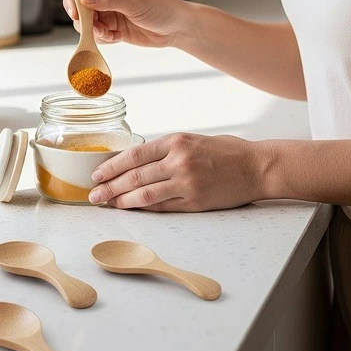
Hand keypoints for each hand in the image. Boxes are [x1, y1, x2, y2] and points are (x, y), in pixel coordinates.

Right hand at [63, 0, 185, 48]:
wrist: (176, 28)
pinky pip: (96, 33)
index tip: (76, 14)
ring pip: (85, 22)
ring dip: (94, 31)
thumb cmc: (162, 8)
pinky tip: (117, 37)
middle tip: (97, 29)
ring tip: (111, 34)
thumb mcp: (135, 3)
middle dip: (84, 20)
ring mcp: (108, 10)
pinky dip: (102, 38)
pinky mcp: (111, 26)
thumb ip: (109, 0)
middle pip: (79, 5)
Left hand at [87, 132, 265, 211]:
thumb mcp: (193, 140)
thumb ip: (167, 150)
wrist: (257, 167)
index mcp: (176, 141)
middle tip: (94, 195)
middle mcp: (179, 161)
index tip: (97, 174)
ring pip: (145, 194)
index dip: (112, 166)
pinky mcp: (195, 202)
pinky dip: (144, 209)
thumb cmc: (226, 151)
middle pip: (135, 176)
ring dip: (122, 201)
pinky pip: (163, 207)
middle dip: (110, 186)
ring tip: (107, 205)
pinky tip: (131, 210)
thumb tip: (137, 162)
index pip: (134, 155)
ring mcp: (187, 183)